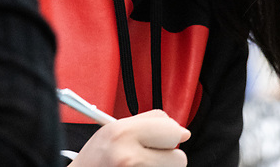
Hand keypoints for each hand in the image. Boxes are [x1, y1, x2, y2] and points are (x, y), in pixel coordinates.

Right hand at [69, 110, 190, 166]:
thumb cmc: (96, 157)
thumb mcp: (114, 128)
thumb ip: (149, 122)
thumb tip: (183, 132)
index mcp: (123, 133)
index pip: (172, 130)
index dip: (170, 135)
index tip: (162, 139)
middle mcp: (130, 157)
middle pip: (179, 158)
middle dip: (168, 158)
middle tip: (146, 157)